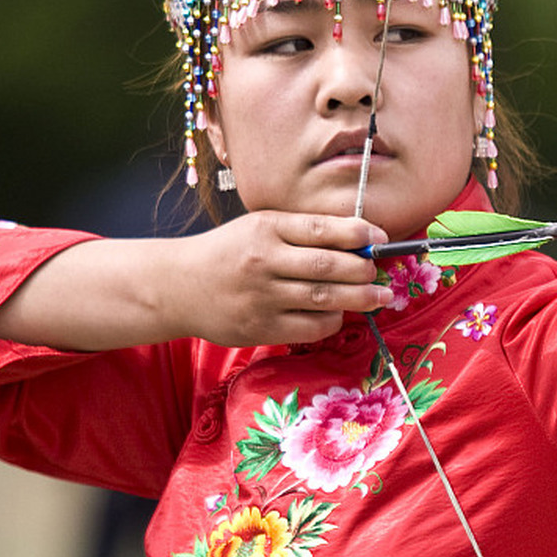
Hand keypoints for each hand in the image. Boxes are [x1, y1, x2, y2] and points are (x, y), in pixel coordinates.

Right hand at [173, 211, 393, 346]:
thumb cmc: (227, 253)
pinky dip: (332, 321)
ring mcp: (261, 297)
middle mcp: (264, 261)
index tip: (380, 238)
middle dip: (364, 270)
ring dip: (359, 298)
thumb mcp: (259, 228)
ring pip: (324, 298)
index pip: (321, 229)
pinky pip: (310, 327)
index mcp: (266, 228)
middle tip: (380, 272)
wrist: (176, 286)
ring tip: (380, 296)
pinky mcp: (260, 327)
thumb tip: (358, 241)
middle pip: (329, 266)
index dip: (358, 234)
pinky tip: (339, 314)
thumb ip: (302, 232)